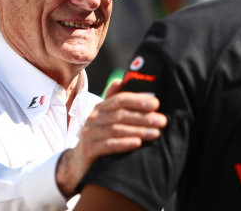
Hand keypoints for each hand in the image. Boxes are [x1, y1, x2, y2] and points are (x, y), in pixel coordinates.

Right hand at [55, 83, 166, 197]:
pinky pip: (108, 145)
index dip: (138, 100)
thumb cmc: (99, 136)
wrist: (79, 161)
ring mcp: (88, 133)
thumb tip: (120, 81)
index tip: (156, 104)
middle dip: (143, 117)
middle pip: (120, 115)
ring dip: (138, 130)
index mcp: (100, 107)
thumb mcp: (105, 117)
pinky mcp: (88, 149)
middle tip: (162, 120)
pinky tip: (137, 143)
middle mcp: (93, 118)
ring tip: (155, 133)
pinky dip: (123, 143)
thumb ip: (114, 101)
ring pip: (116, 129)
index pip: (120, 99)